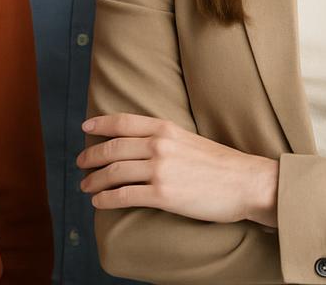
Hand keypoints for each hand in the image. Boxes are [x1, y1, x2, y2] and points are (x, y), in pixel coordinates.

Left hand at [79, 114, 278, 226]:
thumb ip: (164, 139)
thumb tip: (139, 145)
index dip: (101, 124)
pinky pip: (124, 196)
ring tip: (86, 187)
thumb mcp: (188, 139)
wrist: (244, 182)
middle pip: (113, 147)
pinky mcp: (162, 194)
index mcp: (165, 128)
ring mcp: (160, 169)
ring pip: (114, 172)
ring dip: (94, 181)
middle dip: (91, 155)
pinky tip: (99, 202)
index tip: (85, 126)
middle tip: (81, 163)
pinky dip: (106, 199)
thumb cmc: (219, 164)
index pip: (124, 122)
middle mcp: (159, 145)